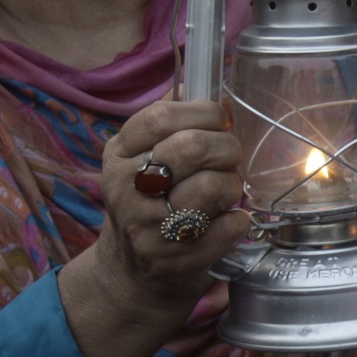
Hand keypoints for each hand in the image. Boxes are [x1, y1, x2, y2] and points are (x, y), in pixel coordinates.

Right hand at [92, 94, 247, 306]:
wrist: (131, 273)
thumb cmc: (149, 204)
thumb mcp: (142, 159)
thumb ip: (168, 122)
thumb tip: (196, 83)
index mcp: (118, 155)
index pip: (161, 116)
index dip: (203, 112)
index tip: (219, 121)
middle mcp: (126, 189)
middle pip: (192, 147)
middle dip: (226, 148)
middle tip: (229, 159)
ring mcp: (148, 227)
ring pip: (213, 186)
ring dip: (233, 186)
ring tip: (225, 193)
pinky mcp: (173, 260)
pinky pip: (229, 228)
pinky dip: (238, 222)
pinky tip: (225, 223)